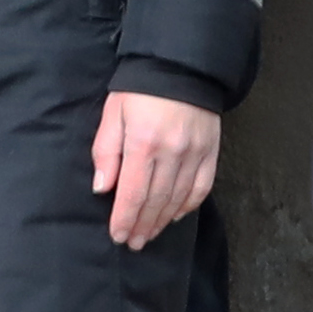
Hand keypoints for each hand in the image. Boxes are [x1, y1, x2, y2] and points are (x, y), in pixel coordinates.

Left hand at [95, 90, 224, 247]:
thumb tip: (102, 189)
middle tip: (133, 244)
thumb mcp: (113, 114)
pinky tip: (175, 217)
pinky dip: (187, 206)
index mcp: (143, 143)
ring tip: (149, 235)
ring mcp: (195, 154)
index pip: (132, 192)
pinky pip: (201, 188)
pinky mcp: (211, 153)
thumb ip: (106, 151)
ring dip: (162, 221)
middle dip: (142, 226)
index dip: (125, 218)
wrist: (180, 67)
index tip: (118, 236)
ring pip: (178, 199)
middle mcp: (172, 153)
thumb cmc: (138, 90)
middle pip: (156, 201)